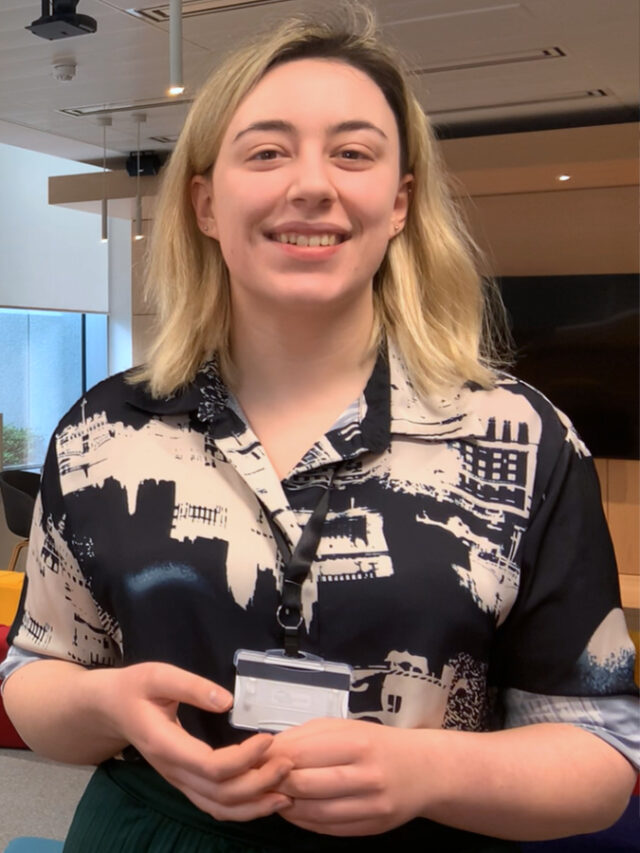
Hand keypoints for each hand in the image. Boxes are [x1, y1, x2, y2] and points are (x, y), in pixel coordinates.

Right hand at [97, 662, 292, 820]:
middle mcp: (173, 771)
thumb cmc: (134, 689)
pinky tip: (267, 797)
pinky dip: (243, 808)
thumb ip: (191, 686)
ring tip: (287, 790)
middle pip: (219, 794)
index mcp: (166, 745)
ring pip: (218, 808)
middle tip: (288, 762)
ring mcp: (178, 781)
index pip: (209, 767)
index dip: (243, 759)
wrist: (109, 709)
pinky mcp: (185, 781)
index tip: (267, 739)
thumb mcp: (158, 676)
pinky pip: (215, 805)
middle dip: (258, 783)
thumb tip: (226, 700)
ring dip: (255, 804)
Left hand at [266, 718, 429, 835]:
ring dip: (285, 805)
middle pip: (303, 786)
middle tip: (260, 779)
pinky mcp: (371, 828)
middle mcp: (366, 776)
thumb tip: (267, 749)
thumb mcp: (345, 728)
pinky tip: (294, 809)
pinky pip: (326, 829)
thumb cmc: (377, 743)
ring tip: (274, 794)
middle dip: (274, 784)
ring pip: (312, 812)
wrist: (423, 770)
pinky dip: (303, 821)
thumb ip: (306, 737)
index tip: (254, 758)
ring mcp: (370, 806)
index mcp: (357, 743)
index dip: (271, 759)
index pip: (300, 754)